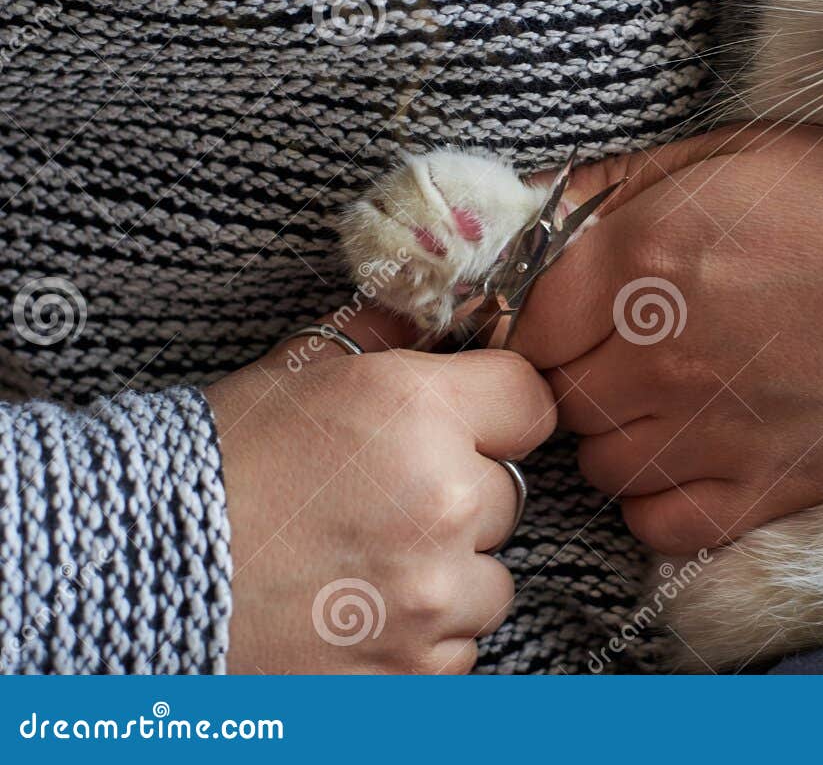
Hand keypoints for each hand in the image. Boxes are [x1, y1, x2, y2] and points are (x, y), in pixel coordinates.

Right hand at [204, 309, 554, 672]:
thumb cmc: (211, 466)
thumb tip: (443, 314)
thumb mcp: (299, 370)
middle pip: (508, 495)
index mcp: (418, 413)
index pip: (531, 403)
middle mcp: (441, 502)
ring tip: (362, 563)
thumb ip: (388, 337)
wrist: (129, 578)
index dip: (498, 412)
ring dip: (445, 574)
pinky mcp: (414, 670)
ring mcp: (431, 597)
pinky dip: (420, 638)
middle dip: (459, 496)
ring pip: (490, 579)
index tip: (468, 425)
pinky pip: (458, 646)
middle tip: (380, 502)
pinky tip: (352, 614)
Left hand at [514, 126, 822, 553]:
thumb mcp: (737, 152)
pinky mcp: (758, 490)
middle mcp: (653, 353)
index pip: (521, 321)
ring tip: (672, 395)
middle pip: (554, 393)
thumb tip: (540, 211)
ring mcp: (704, 431)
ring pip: (596, 460)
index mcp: (637, 260)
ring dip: (617, 431)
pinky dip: (659, 497)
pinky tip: (698, 450)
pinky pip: (654, 522)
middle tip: (631, 346)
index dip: (542, 317)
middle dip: (579, 369)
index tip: (574, 313)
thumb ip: (623, 184)